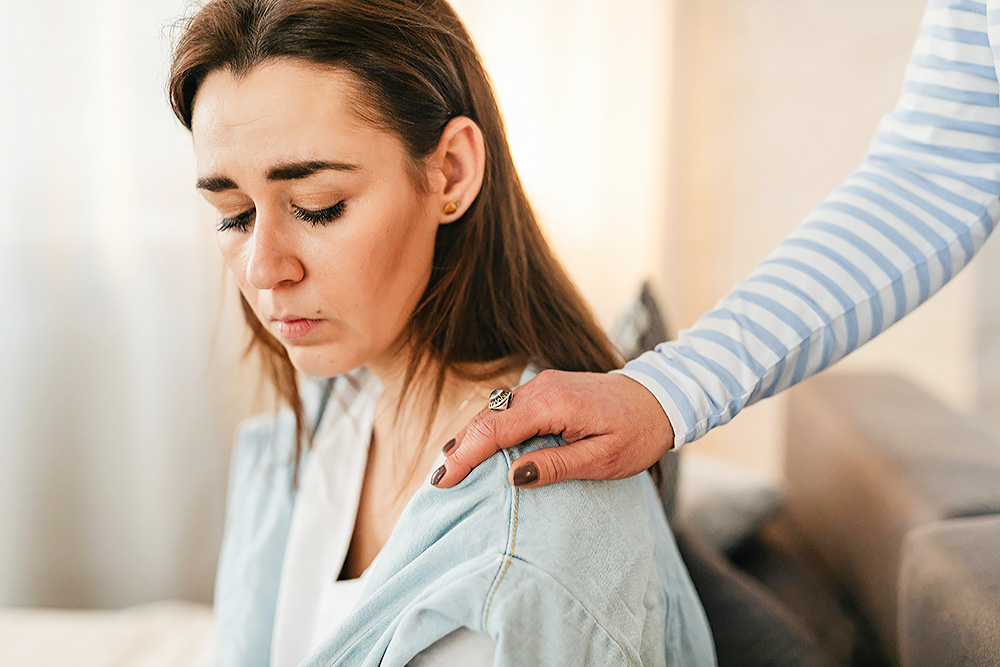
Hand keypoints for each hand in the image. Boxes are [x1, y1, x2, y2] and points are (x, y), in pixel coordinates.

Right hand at [432, 370, 674, 488]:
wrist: (660, 398)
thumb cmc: (638, 432)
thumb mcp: (605, 459)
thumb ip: (558, 464)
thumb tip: (515, 475)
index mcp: (555, 403)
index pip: (496, 429)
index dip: (466, 454)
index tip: (445, 479)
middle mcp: (543, 387)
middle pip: (488, 417)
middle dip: (460, 447)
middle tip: (438, 480)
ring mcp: (544, 384)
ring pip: (495, 411)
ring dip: (471, 437)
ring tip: (450, 466)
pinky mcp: (547, 389)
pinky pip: (508, 408)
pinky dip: (488, 427)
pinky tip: (478, 445)